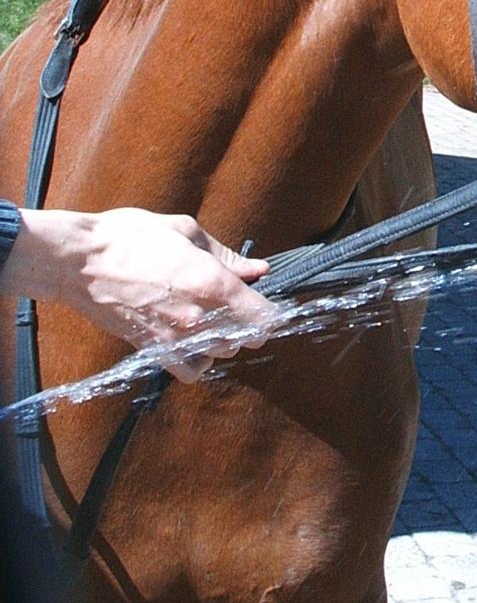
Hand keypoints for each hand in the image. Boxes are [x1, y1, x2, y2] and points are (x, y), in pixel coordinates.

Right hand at [4, 208, 276, 383]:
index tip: (268, 303)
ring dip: (227, 339)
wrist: (79, 262)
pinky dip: (200, 362)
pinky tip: (196, 342)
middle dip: (250, 322)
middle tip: (241, 303)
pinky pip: (190, 371)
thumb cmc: (130, 238)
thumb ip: (226, 255)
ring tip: (216, 317)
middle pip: (245, 337)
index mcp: (211, 282)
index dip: (271, 312)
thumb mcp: (184, 231)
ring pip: (221, 354)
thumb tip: (258, 269)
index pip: (262, 316)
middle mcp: (199, 316)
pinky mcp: (152, 349)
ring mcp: (175, 337)